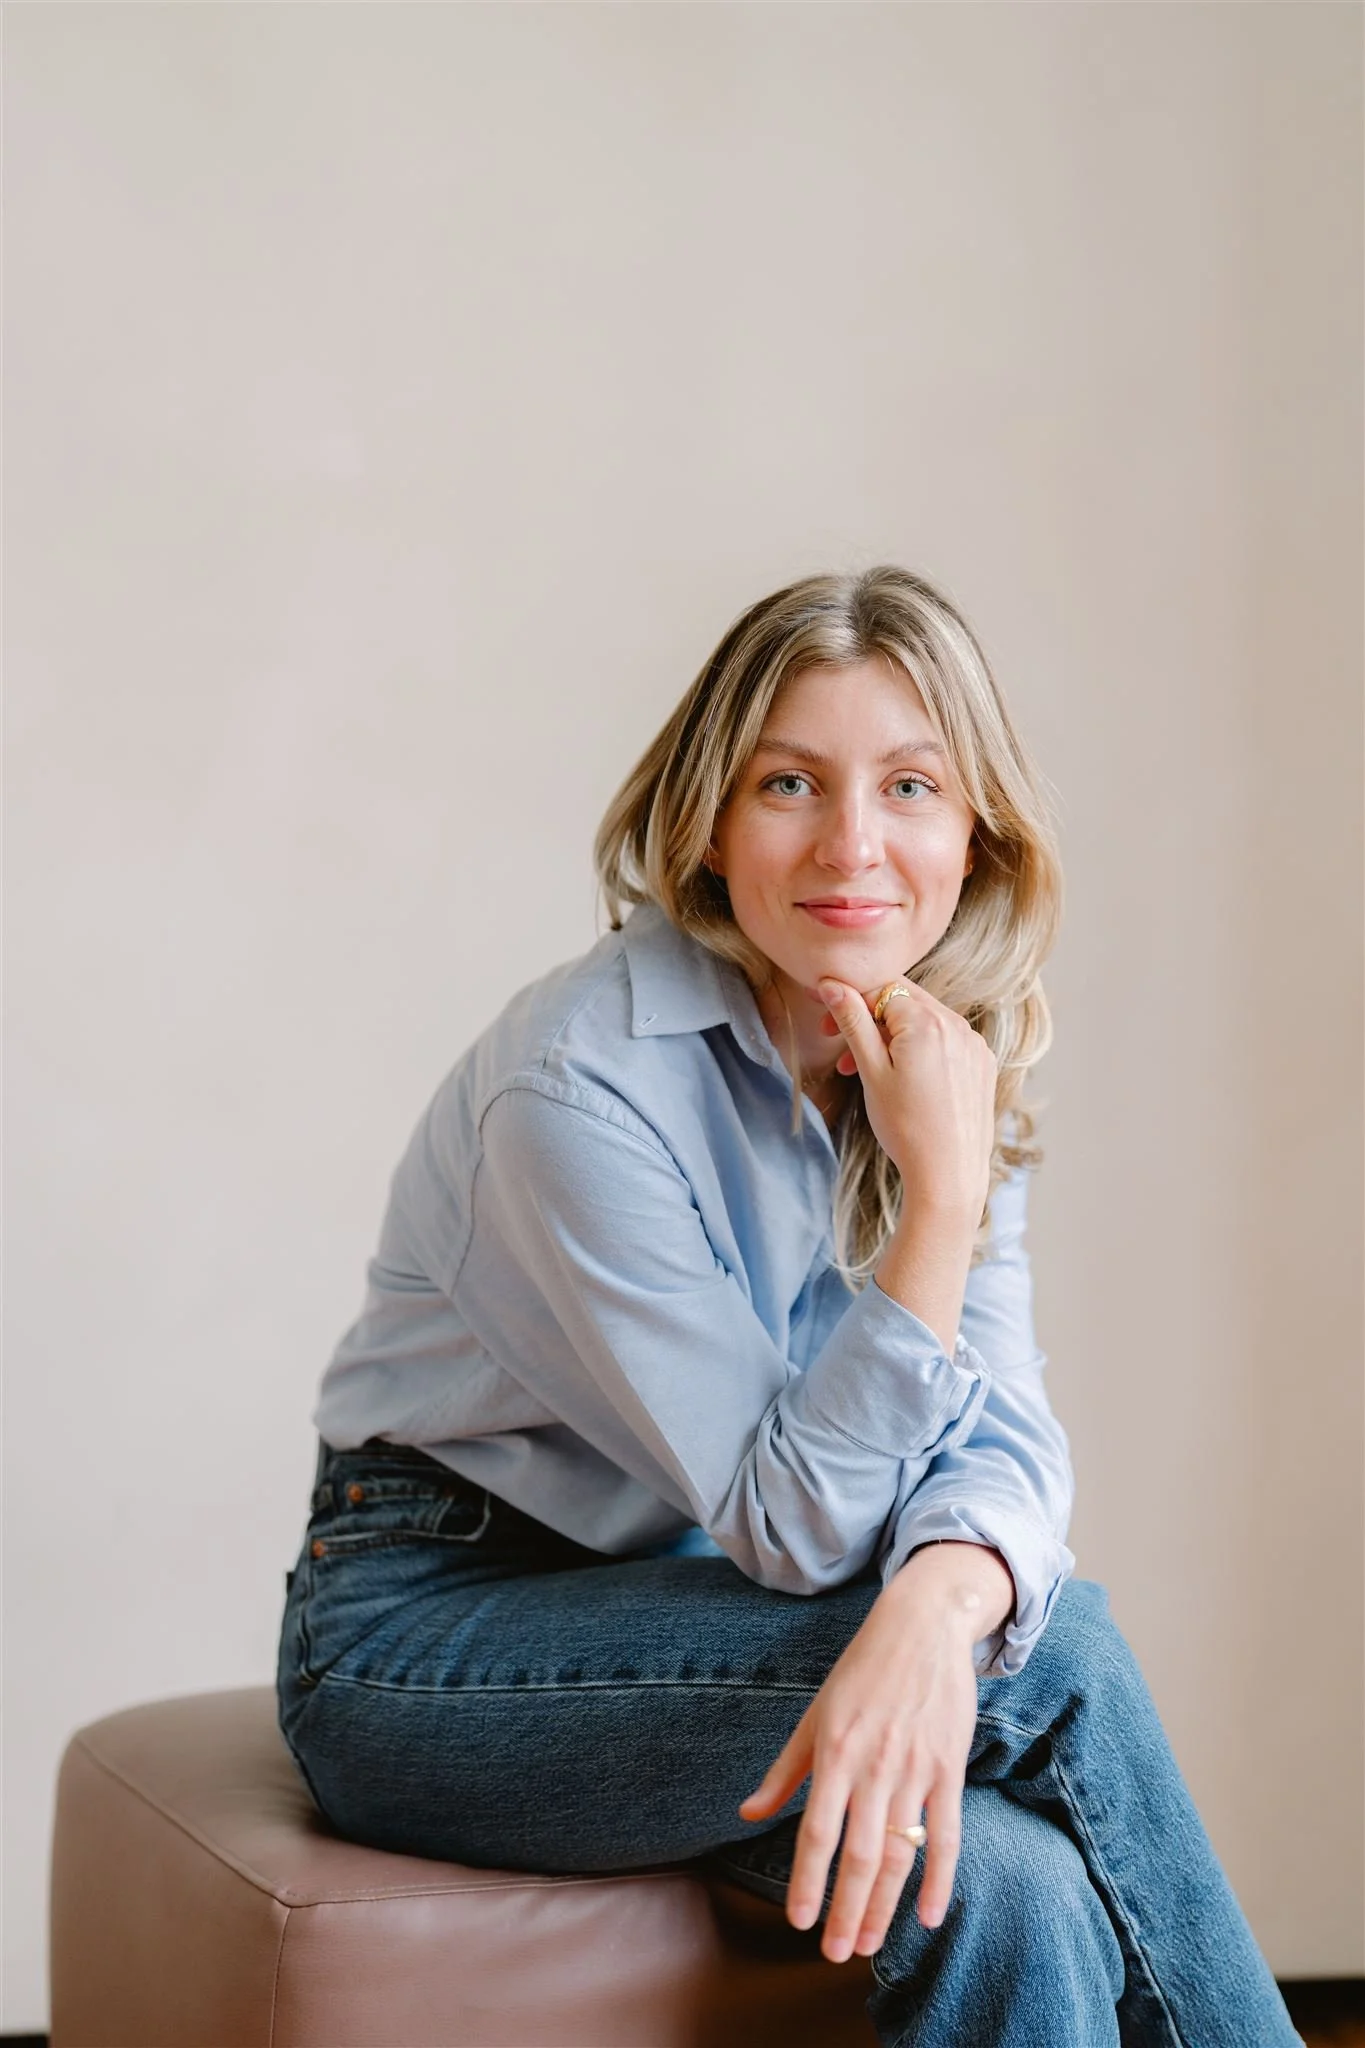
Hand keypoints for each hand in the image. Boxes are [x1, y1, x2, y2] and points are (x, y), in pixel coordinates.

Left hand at [735, 1572, 981, 1960]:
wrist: (922, 1627)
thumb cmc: (861, 1671)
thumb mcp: (815, 1715)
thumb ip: (784, 1771)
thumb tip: (747, 1813)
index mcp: (834, 1753)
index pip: (816, 1832)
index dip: (807, 1881)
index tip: (798, 1921)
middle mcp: (874, 1766)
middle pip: (860, 1855)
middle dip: (846, 1910)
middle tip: (835, 1952)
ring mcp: (915, 1769)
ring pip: (900, 1853)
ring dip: (884, 1906)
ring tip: (868, 1944)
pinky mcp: (949, 1767)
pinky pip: (946, 1834)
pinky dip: (939, 1879)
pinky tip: (928, 1915)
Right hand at [818, 976, 995, 1219]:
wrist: (949, 1175)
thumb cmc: (906, 1128)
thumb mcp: (872, 1072)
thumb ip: (853, 1022)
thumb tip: (833, 985)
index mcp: (928, 1022)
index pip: (881, 989)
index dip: (849, 999)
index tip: (825, 1017)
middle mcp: (957, 1025)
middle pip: (903, 1002)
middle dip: (867, 1018)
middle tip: (836, 1043)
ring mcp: (974, 1045)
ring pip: (923, 1022)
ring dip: (890, 1036)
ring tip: (862, 1069)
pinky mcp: (982, 1064)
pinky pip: (945, 1041)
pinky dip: (919, 1049)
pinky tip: (902, 1078)